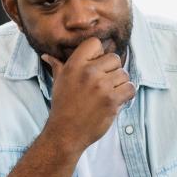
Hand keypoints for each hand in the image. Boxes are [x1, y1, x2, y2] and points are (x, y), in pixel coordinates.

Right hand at [42, 37, 134, 153]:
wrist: (66, 133)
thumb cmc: (63, 107)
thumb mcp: (58, 83)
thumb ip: (57, 66)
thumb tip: (46, 56)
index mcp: (74, 65)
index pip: (95, 43)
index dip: (100, 54)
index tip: (97, 66)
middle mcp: (88, 72)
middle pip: (115, 58)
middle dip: (113, 71)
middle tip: (105, 84)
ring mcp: (101, 86)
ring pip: (124, 74)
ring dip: (121, 84)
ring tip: (110, 94)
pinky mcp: (112, 100)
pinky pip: (130, 88)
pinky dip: (127, 95)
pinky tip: (117, 100)